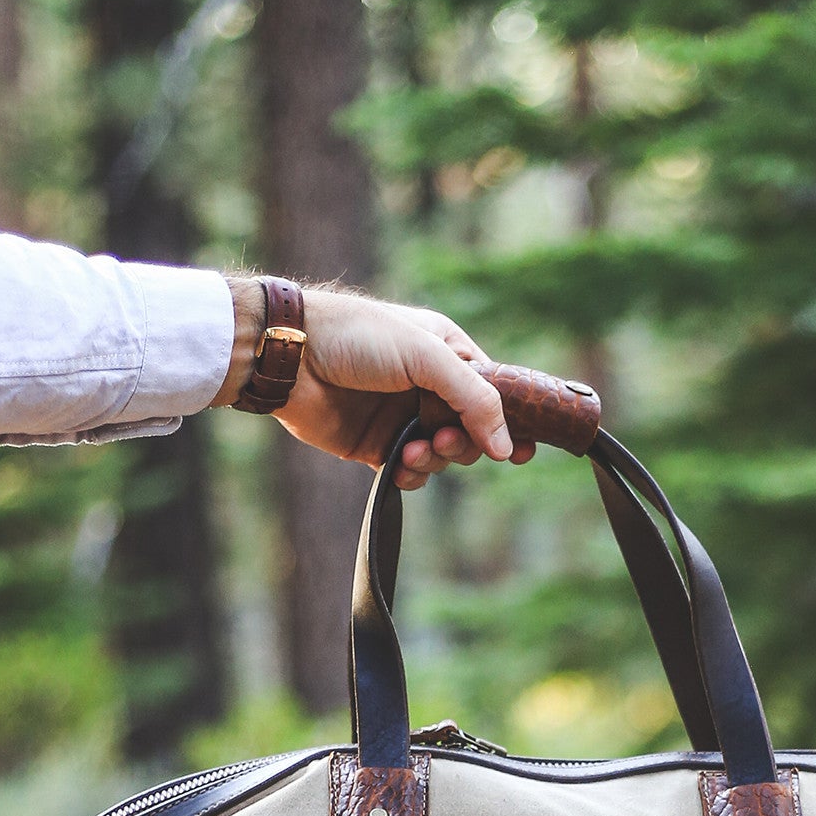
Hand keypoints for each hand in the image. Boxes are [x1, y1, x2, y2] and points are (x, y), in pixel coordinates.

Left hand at [212, 280, 536, 488]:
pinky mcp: (376, 446)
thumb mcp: (427, 356)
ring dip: (437, 461)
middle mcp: (428, 387)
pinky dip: (411, 476)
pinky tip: (399, 466)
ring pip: (443, 457)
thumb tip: (508, 448)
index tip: (524, 452)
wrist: (290, 357)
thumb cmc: (357, 339)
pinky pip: (410, 474)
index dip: (512, 422)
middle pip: (473, 431)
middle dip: (466, 444)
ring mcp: (403, 418)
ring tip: (416, 451)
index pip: (494, 393)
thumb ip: (474, 399)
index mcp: (447, 353)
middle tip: (445, 441)